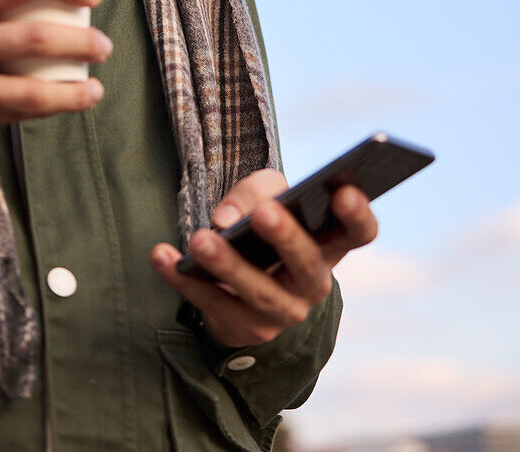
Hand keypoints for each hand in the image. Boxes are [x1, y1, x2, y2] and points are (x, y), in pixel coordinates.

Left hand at [151, 168, 377, 348]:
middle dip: (286, 238)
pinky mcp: (241, 328)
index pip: (358, 233)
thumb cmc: (264, 224)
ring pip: (258, 293)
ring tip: (200, 239)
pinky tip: (161, 256)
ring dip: (228, 265)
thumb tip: (228, 217)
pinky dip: (183, 278)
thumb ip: (255, 192)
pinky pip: (211, 304)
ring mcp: (281, 312)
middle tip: (264, 214)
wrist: (244, 282)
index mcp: (330, 245)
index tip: (343, 191)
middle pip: (307, 265)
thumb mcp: (267, 194)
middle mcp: (313, 284)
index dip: (357, 214)